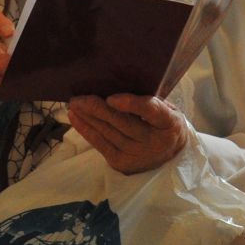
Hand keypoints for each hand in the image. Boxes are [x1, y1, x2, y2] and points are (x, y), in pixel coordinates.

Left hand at [68, 94, 191, 173]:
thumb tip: (116, 82)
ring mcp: (137, 154)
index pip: (152, 111)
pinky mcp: (122, 162)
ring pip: (108, 133)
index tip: (112, 97)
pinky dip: (86, 130)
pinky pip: (100, 144)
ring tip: (74, 105)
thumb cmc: (163, 123)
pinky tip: (75, 117)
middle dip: (98, 109)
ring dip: (88, 117)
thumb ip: (149, 99)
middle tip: (79, 98)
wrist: (170, 155)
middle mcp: (154, 142)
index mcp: (169, 123)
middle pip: (123, 123)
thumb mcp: (166, 109)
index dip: (131, 104)